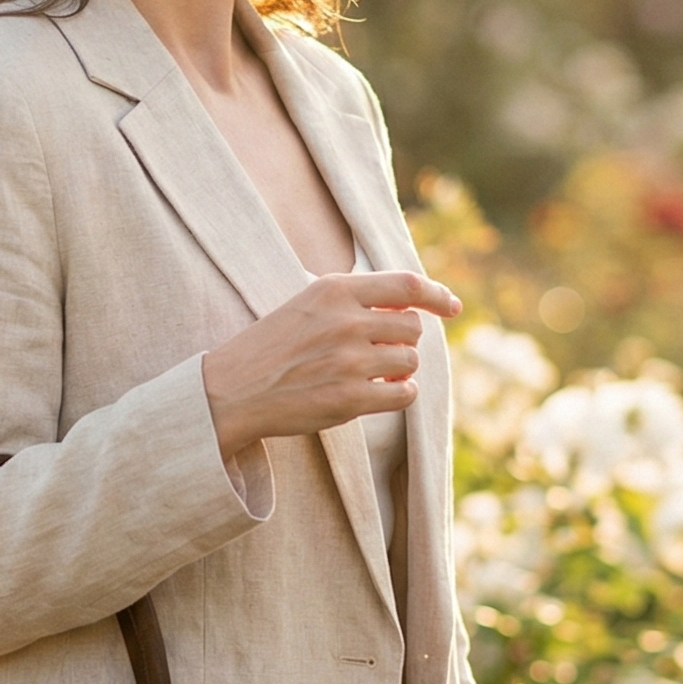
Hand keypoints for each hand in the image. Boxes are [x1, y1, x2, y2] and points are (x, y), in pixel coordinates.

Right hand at [202, 270, 461, 461]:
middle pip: (412, 327)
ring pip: (409, 361)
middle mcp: (345, 321)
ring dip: (398, 370)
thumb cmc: (270, 347)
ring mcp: (348, 361)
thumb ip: (354, 300)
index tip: (452, 307)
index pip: (406, 284)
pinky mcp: (348, 399)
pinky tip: (379, 393)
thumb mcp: (307, 304)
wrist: (230, 390)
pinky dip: (399, 394)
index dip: (436, 294)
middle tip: (380, 352)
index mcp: (333, 289)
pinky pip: (403, 394)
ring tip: (370, 374)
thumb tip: (413, 308)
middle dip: (404, 341)